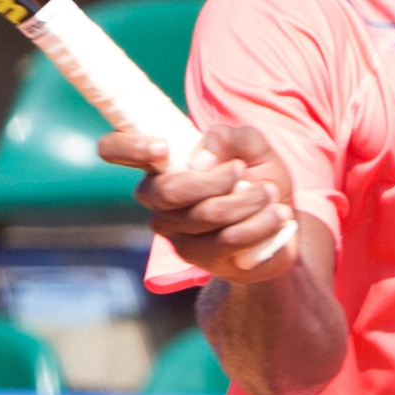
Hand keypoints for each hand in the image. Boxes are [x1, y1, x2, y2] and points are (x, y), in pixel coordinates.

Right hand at [97, 124, 298, 284]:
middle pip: (169, 190)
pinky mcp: (194, 256)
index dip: (128, 147)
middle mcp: (156, 197)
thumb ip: (229, 137)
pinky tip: (277, 215)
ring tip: (269, 193)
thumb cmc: (258, 178)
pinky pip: (228, 239)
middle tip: (242, 171)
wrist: (280, 223)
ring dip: (249, 200)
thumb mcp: (253, 147)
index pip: (114, 149)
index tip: (163, 147)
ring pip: (207, 215)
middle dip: (217, 179)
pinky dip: (261, 222)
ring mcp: (172, 229)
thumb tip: (198, 160)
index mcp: (162, 162)